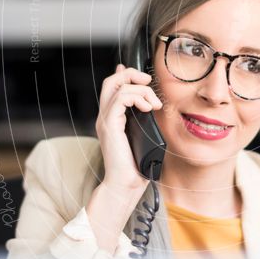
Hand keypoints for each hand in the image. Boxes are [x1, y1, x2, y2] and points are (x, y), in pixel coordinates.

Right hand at [95, 63, 162, 194]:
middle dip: (131, 74)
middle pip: (111, 81)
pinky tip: (148, 108)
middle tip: (148, 82)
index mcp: (112, 119)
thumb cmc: (136, 166)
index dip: (126, 75)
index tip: (144, 78)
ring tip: (154, 104)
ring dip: (141, 89)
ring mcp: (105, 120)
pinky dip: (137, 98)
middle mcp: (105, 117)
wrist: (125, 184)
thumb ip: (145, 121)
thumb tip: (153, 108)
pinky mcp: (109, 125)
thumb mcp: (144, 137)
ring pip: (117, 86)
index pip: (112, 87)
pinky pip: (120, 99)